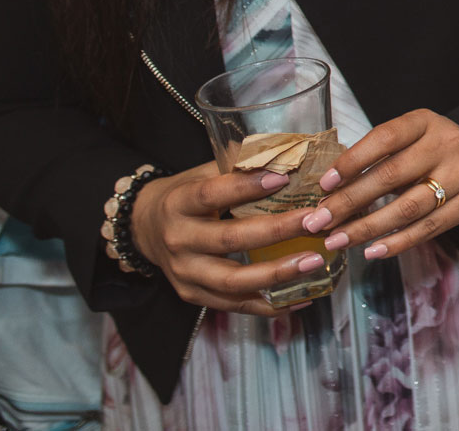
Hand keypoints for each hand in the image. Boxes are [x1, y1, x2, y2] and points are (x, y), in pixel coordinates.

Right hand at [129, 163, 332, 314]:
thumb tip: (289, 152)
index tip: (283, 178)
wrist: (144, 227)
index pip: (212, 194)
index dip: (246, 187)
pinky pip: (233, 305)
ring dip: (277, 274)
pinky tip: (300, 298)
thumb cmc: (185, 193)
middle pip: (229, 239)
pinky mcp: (192, 295)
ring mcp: (184, 272)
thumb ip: (240, 164)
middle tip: (314, 223)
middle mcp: (178, 240)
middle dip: (276, 232)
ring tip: (314, 262)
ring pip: (232, 280)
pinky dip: (268, 305)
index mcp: (179, 203)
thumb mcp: (203, 172)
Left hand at [303, 109, 458, 262]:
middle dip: (349, 201)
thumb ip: (380, 155)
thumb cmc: (433, 152)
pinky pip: (427, 228)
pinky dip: (397, 242)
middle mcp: (446, 145)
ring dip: (367, 228)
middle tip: (318, 222)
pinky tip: (372, 251)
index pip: (385, 138)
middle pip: (391, 176)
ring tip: (338, 241)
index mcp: (426, 122)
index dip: (352, 161)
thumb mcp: (413, 138)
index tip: (325, 185)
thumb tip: (330, 189)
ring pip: (407, 208)